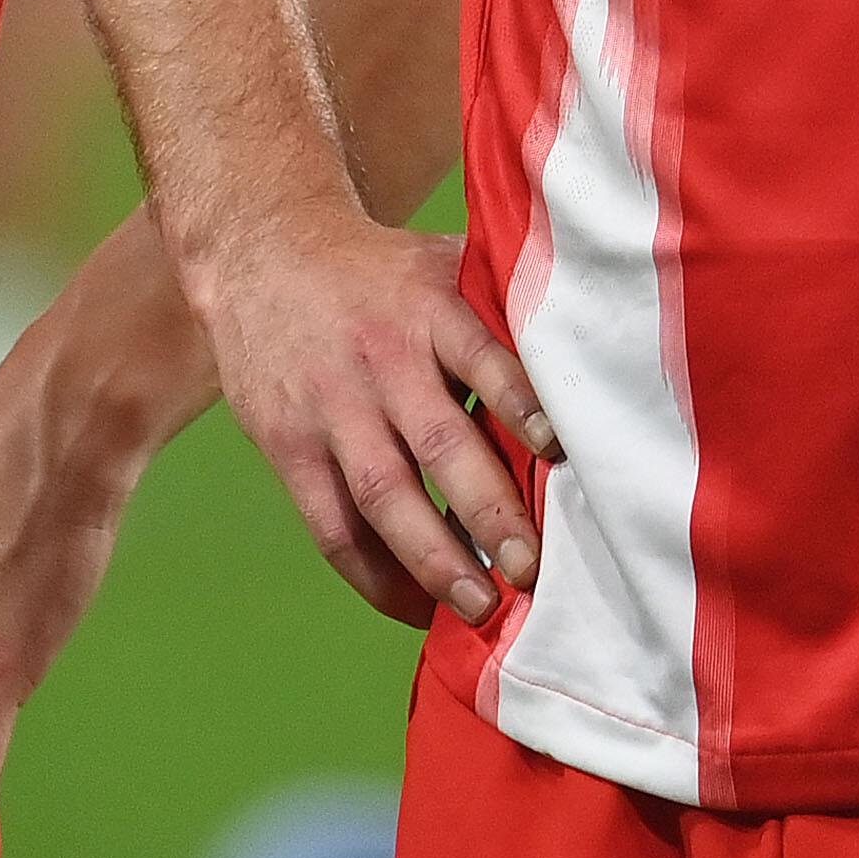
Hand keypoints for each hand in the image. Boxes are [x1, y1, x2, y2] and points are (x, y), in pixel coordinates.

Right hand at [177, 199, 550, 628]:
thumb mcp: (442, 263)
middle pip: (436, 442)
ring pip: (381, 495)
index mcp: (430, 309)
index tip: (559, 451)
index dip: (520, 403)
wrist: (262, 250)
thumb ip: (504, 306)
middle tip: (530, 568)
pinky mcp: (287, 445)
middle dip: (487, 511)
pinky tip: (415, 607)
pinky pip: (330, 524)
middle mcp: (381, 359)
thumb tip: (596, 355)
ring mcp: (331, 406)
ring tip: (479, 607)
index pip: (482, 357)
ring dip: (431, 559)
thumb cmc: (381, 272)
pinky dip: (373, 574)